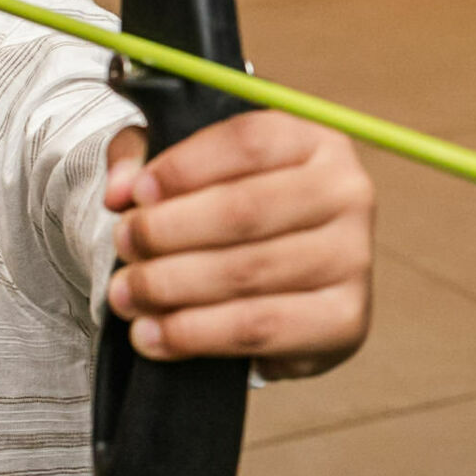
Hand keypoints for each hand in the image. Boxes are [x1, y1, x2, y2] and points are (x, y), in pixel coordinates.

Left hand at [104, 111, 374, 379]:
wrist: (287, 292)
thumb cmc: (236, 218)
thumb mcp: (188, 172)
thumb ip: (144, 161)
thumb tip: (121, 190)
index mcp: (316, 141)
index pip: (248, 140)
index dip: (183, 167)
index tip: (134, 195)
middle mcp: (348, 193)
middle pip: (244, 209)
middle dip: (167, 231)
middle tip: (122, 247)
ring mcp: (354, 258)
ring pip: (245, 272)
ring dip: (170, 286)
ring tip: (125, 294)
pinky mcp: (345, 320)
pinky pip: (258, 327)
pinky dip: (195, 334)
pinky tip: (155, 334)